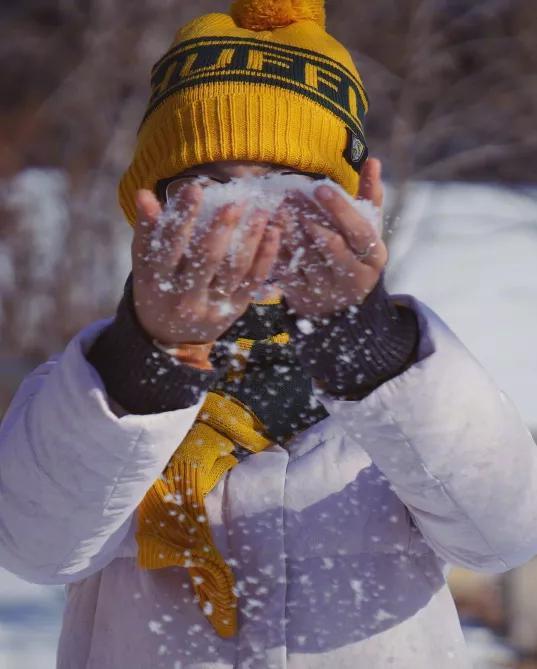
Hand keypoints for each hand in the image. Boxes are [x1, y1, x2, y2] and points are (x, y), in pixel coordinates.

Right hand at [131, 185, 280, 344]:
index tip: (195, 188)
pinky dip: (266, 258)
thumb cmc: (156, 288)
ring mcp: (212, 305)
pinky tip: (274, 233)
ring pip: (235, 270)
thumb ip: (147, 229)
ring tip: (261, 212)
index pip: (170, 245)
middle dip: (222, 228)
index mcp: (158, 280)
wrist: (169, 338)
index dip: (183, 217)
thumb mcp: (144, 263)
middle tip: (237, 202)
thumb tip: (144, 193)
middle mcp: (185, 296)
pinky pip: (253, 282)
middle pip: (206, 259)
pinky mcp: (234, 310)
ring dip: (251, 239)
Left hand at [273, 158, 387, 318]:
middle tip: (291, 192)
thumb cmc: (354, 255)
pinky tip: (267, 226)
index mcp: (373, 257)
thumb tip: (373, 161)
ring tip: (278, 204)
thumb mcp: (366, 230)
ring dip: (289, 228)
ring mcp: (326, 288)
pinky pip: (286, 268)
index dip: (341, 209)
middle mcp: (352, 276)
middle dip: (310, 216)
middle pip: (331, 244)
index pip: (360, 232)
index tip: (320, 187)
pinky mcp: (302, 294)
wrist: (338, 305)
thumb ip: (370, 196)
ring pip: (305, 255)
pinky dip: (275, 246)